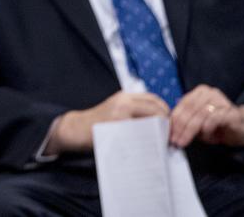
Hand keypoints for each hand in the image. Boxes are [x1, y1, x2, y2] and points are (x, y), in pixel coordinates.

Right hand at [50, 91, 170, 152]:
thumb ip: (133, 109)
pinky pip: (139, 132)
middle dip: (165, 120)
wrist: (76, 128)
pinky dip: (147, 139)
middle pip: (156, 107)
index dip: (164, 110)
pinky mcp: (117, 126)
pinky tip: (147, 146)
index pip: (153, 99)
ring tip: (159, 141)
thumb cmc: (98, 122)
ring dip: (159, 130)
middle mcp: (124, 101)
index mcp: (125, 96)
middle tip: (167, 134)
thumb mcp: (116, 108)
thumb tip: (159, 119)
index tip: (167, 122)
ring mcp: (120, 113)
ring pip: (151, 119)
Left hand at [169, 84, 243, 147]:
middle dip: (181, 127)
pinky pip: (215, 118)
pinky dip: (207, 127)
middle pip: (190, 109)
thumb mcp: (198, 123)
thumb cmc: (217, 126)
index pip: (183, 105)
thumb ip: (186, 121)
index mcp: (200, 92)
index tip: (169, 133)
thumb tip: (171, 129)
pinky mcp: (232, 112)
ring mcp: (222, 100)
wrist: (243, 129)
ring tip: (187, 140)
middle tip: (176, 140)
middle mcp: (210, 93)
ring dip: (192, 129)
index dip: (174, 120)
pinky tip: (206, 134)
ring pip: (201, 114)